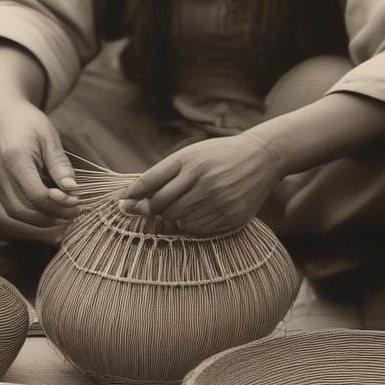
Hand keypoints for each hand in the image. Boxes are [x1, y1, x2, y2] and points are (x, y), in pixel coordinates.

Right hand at [0, 95, 79, 229]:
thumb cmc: (27, 122)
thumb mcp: (49, 137)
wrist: (0, 114)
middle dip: (52, 216)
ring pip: (17, 213)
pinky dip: (32, 214)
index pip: (37, 195)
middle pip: (24, 210)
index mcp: (15, 160)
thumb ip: (59, 164)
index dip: (59, 203)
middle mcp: (1, 175)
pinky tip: (50, 210)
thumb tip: (73, 189)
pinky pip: (13, 208)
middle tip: (74, 212)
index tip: (77, 199)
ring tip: (65, 214)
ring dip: (42, 220)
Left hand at [119, 132, 283, 235]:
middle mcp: (203, 178)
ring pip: (177, 221)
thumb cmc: (217, 156)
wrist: (261, 157)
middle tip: (155, 207)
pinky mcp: (232, 216)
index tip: (122, 203)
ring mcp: (219, 198)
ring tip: (181, 207)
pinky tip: (196, 213)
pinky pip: (198, 230)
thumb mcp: (190, 155)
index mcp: (189, 160)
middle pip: (161, 206)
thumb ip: (161, 174)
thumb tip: (129, 197)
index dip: (132, 195)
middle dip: (152, 209)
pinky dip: (190, 226)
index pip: (149, 182)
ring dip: (172, 218)